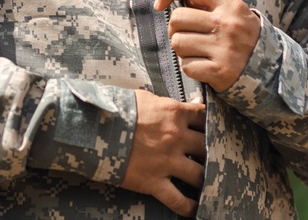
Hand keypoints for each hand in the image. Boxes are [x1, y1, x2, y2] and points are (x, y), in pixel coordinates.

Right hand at [121, 89, 205, 216]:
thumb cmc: (115, 110)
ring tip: (209, 183)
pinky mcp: (154, 182)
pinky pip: (178, 200)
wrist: (93, 129)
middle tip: (213, 156)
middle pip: (207, 146)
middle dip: (211, 151)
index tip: (211, 127)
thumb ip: (162, 104)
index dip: (210, 122)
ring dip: (206, 179)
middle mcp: (176, 138)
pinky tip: (196, 209)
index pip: (204, 116)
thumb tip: (172, 106)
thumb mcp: (142, 98)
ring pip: (199, 175)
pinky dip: (189, 207)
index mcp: (174, 113)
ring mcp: (166, 162)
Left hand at [154, 0, 261, 92]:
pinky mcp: (219, 70)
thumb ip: (207, 4)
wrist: (270, 68)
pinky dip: (190, 68)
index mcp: (229, 5)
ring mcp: (223, 48)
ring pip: (178, 43)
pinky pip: (186, 66)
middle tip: (188, 36)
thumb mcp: (233, 13)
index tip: (160, 4)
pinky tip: (204, 66)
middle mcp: (226, 24)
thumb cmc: (243, 37)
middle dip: (175, 29)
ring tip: (197, 52)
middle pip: (177, 18)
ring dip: (182, 50)